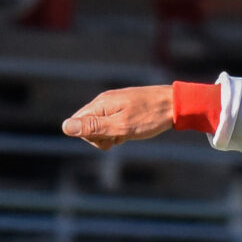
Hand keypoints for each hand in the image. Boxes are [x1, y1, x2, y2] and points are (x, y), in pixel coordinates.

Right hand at [62, 85, 177, 149]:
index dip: (90, 137)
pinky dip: (121, 131)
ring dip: (112, 135)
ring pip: (102, 125)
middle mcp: (104, 101)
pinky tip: (133, 130)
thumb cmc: (150, 117)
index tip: (109, 139)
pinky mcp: (125, 107)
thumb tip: (65, 127)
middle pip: (88, 125)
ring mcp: (115, 103)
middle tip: (121, 138)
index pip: (78, 124)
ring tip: (129, 134)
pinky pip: (114, 123)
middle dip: (101, 137)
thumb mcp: (121, 126)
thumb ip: (93, 127)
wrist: (176, 104)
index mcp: (101, 104)